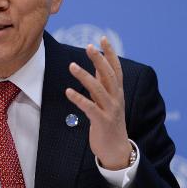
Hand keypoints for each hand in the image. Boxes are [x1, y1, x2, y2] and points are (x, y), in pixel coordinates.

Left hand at [65, 37, 131, 169]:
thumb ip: (104, 82)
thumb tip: (99, 64)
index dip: (110, 53)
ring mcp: (110, 110)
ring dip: (85, 76)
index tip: (102, 38)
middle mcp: (116, 98)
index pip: (116, 68)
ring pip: (99, 89)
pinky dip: (79, 99)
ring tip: (72, 66)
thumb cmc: (110, 122)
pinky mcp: (102, 121)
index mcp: (118, 91)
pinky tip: (68, 91)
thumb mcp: (110, 100)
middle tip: (89, 46)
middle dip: (99, 59)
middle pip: (109, 75)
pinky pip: (90, 108)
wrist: (117, 149)